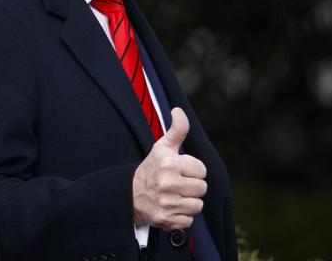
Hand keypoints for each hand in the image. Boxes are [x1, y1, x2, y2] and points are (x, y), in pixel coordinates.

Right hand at [132, 107, 206, 230]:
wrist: (130, 194)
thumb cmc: (152, 168)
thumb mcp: (162, 147)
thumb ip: (177, 130)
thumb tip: (178, 110)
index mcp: (170, 164)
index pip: (202, 170)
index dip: (194, 170)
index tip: (182, 170)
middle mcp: (168, 184)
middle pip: (202, 188)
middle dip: (193, 186)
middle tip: (179, 183)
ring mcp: (167, 203)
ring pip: (198, 205)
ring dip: (189, 201)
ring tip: (177, 195)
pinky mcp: (166, 219)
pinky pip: (189, 220)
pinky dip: (183, 215)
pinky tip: (172, 206)